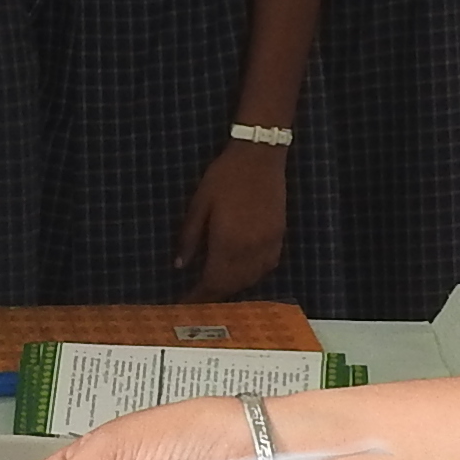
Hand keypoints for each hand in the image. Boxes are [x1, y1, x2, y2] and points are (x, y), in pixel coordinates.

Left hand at [171, 137, 287, 295]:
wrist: (259, 156)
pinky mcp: (279, 237)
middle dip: (213, 296)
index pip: (211, 281)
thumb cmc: (224, 177)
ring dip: (232, 289)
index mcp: (227, 243)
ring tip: (216, 289)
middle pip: (231, 285)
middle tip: (197, 299)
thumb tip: (179, 266)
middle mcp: (250, 251)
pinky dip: (252, 276)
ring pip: (250, 280)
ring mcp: (268, 245)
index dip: (197, 296)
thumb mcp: (199, 204)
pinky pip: (266, 268)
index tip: (184, 304)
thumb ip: (190, 238)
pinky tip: (242, 275)